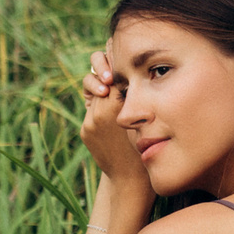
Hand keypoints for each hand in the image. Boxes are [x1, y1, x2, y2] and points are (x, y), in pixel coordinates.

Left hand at [78, 51, 147, 189]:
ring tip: (112, 84)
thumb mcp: (146, 118)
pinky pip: (91, 108)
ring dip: (100, 84)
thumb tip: (127, 71)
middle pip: (96, 75)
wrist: (130, 182)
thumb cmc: (149, 148)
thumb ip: (134, 95)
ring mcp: (87, 123)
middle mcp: (96, 113)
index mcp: (113, 107)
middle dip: (105, 67)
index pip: (111, 70)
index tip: (123, 51)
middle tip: (115, 71)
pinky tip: (112, 102)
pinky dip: (100, 102)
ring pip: (90, 90)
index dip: (116, 59)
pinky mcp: (84, 130)